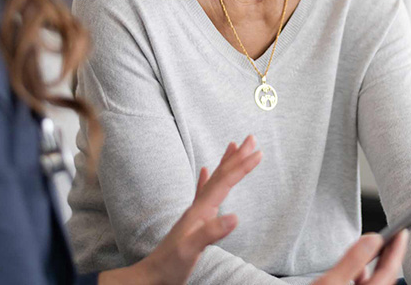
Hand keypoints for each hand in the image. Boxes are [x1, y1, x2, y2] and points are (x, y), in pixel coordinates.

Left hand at [99, 135, 262, 284]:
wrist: (151, 276)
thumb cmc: (170, 265)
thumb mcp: (191, 250)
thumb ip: (211, 232)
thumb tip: (235, 216)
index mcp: (200, 210)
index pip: (225, 182)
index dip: (242, 167)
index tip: (258, 152)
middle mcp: (198, 206)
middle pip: (220, 175)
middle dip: (237, 157)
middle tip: (251, 139)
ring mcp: (195, 212)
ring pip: (214, 180)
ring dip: (225, 163)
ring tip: (233, 146)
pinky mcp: (193, 220)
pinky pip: (202, 192)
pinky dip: (206, 179)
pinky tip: (205, 171)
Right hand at [313, 230, 408, 284]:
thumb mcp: (331, 281)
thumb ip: (353, 259)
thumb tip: (372, 240)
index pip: (389, 271)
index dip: (397, 250)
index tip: (402, 232)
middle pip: (386, 278)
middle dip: (390, 256)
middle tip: (395, 236)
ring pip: (377, 283)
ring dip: (378, 265)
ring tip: (377, 248)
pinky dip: (365, 275)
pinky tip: (360, 269)